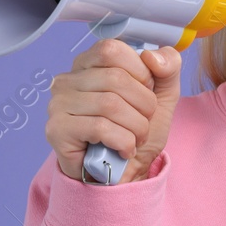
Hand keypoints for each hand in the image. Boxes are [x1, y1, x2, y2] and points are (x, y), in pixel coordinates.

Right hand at [45, 39, 182, 183]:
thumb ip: (168, 67)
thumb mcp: (162, 95)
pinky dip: (123, 142)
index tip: (144, 93)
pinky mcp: (57, 129)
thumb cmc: (134, 131)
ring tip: (135, 138)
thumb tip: (153, 55)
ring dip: (136, 127)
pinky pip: (99, 128)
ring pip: (110, 104)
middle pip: (115, 78)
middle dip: (144, 105)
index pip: (112, 49)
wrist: (123, 175)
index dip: (139, 72)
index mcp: (88, 63)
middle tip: (143, 122)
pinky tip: (122, 150)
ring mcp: (58, 104)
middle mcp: (67, 80)